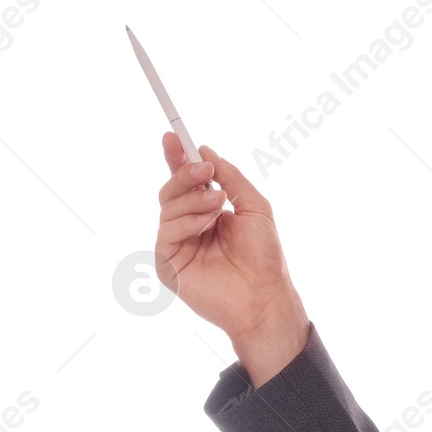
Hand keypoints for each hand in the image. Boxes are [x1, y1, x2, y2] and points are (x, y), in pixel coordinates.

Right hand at [153, 132, 307, 385]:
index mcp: (208, 213)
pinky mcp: (169, 263)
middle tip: (204, 169)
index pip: (186, 182)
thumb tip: (206, 151)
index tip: (173, 136)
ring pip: (167, 206)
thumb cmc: (265, 257)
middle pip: (171, 189)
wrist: (265, 295)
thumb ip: (231, 177)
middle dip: (185, 174)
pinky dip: (187, 221)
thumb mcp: (254, 207)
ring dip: (193, 198)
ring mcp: (178, 245)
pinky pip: (167, 231)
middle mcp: (191, 227)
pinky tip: (208, 223)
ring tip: (218, 202)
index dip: (178, 159)